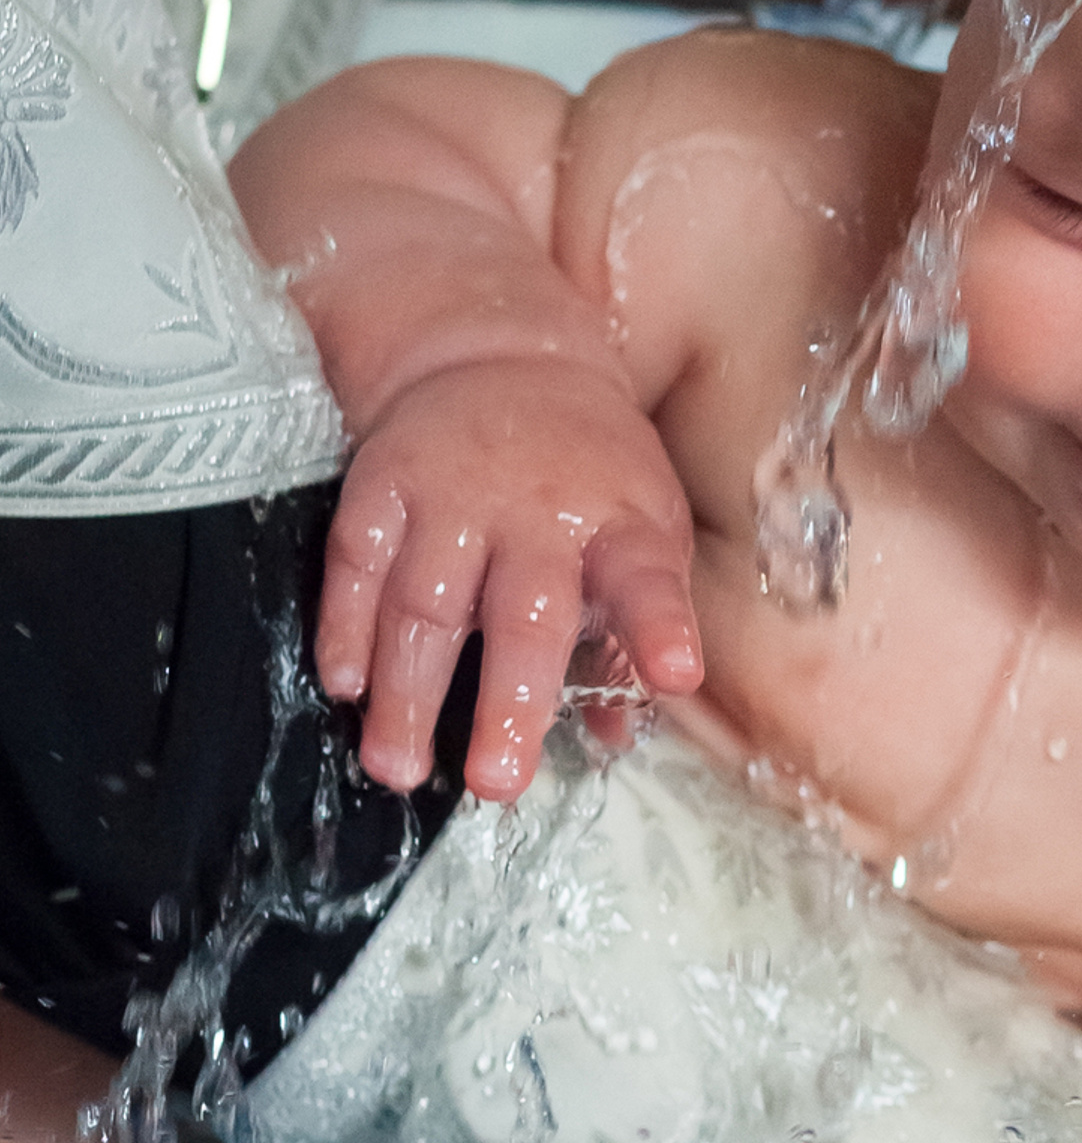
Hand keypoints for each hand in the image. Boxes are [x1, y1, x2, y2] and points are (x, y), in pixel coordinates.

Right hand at [318, 360, 702, 802]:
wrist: (500, 359)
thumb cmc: (588, 471)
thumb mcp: (640, 531)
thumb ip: (632, 635)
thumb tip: (618, 739)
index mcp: (620, 523)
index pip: (648, 578)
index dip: (661, 627)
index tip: (676, 675)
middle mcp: (537, 511)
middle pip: (525, 614)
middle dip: (509, 701)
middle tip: (496, 783)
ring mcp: (452, 496)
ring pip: (426, 603)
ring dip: (407, 692)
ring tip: (399, 768)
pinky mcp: (381, 485)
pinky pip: (355, 565)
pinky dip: (345, 628)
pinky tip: (345, 686)